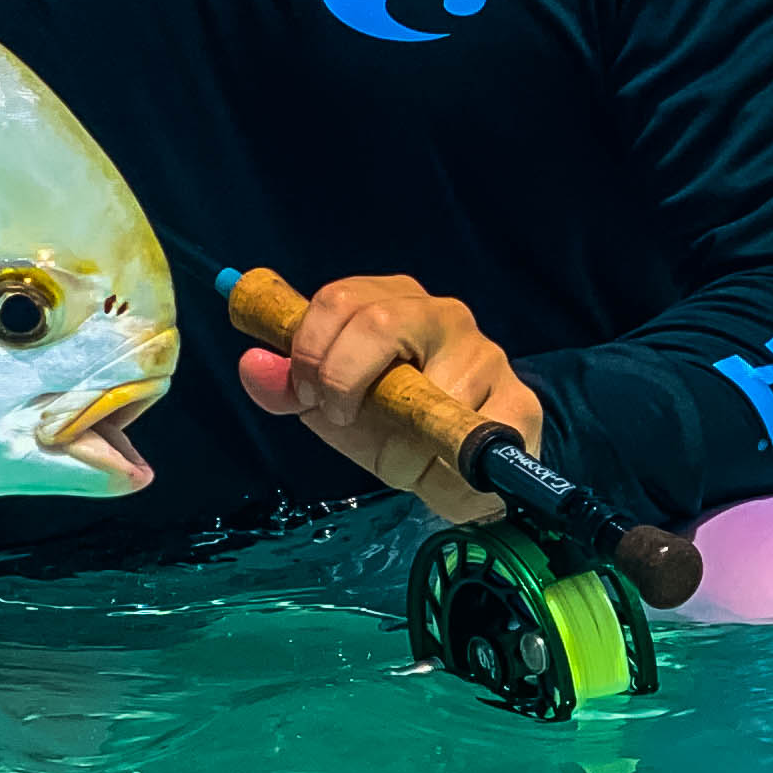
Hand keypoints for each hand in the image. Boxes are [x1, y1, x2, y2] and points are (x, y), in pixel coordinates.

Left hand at [237, 273, 543, 523]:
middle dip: (344, 379)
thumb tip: (252, 363)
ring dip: (397, 444)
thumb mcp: (331, 407)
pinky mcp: (520, 404)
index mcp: (393, 302)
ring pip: (426, 392)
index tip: (303, 394)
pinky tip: (436, 474)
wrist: (464, 468)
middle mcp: (445, 316)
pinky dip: (439, 472)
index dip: (311, 348)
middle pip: (379, 321)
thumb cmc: (394, 424)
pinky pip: (468, 438)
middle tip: (340, 417)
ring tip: (401, 459)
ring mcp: (487, 355)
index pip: (341, 299)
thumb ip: (286, 388)